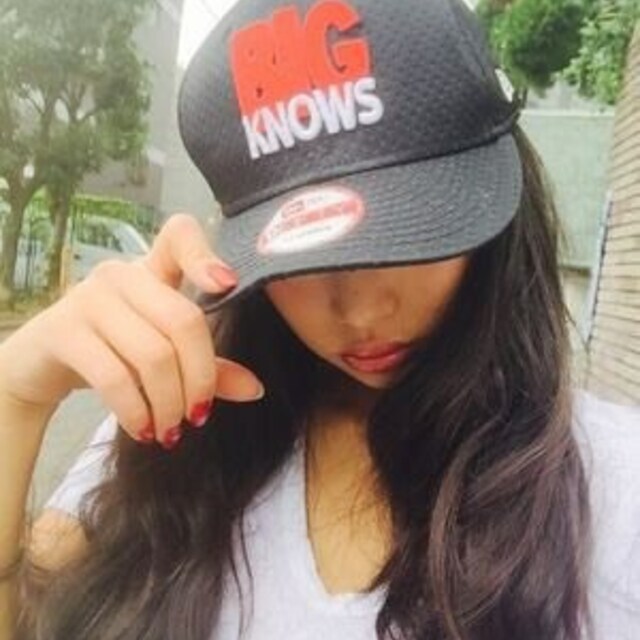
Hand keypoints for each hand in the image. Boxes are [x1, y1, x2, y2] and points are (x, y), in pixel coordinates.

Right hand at [0, 213, 263, 448]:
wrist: (40, 363)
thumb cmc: (114, 350)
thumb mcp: (164, 353)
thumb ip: (208, 366)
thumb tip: (255, 389)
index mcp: (152, 269)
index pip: (179, 235)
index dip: (206, 255)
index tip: (228, 285)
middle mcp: (121, 274)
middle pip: (183, 320)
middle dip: (199, 378)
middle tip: (198, 415)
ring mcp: (89, 297)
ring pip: (153, 355)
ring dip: (169, 404)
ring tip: (171, 431)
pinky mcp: (62, 330)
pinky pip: (114, 377)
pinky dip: (136, 411)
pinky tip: (144, 429)